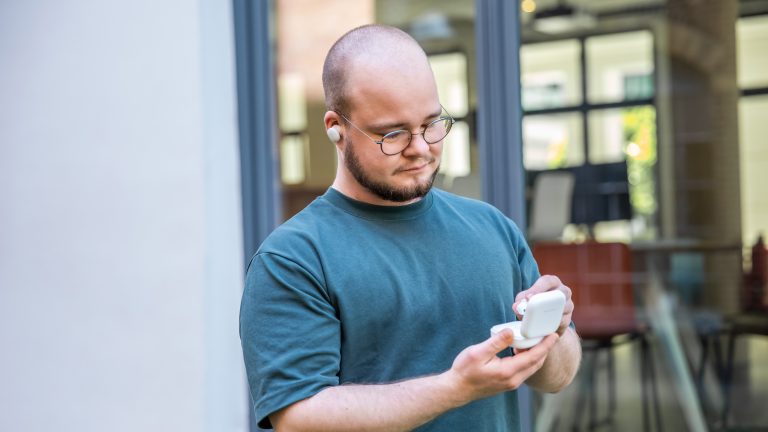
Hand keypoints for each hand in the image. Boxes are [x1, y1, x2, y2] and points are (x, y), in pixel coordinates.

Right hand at [444, 329, 558, 403]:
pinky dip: (528, 359)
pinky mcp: (508, 383)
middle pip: (537, 363)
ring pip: (531, 368)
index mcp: (508, 371)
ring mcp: (511, 383)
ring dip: (536, 354)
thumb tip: (510, 331)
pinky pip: (524, 370)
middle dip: (544, 349)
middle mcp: (513, 380)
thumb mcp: (477, 352)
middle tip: (548, 334)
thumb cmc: (464, 371)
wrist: (457, 389)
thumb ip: (496, 342)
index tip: (553, 335)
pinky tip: (521, 349)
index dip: (545, 345)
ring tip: (535, 339)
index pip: (534, 357)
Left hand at [513, 275, 573, 335]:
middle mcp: (563, 292)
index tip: (528, 297)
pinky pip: (564, 322)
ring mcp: (568, 305)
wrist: (544, 317)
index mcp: (552, 282)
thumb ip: (520, 301)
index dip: (538, 288)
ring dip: (552, 314)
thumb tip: (517, 306)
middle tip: (534, 307)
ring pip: (565, 307)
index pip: (547, 281)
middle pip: (562, 292)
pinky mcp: (568, 319)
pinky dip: (554, 325)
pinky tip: (544, 328)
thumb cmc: (534, 302)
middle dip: (548, 299)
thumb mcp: (525, 299)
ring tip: (537, 320)